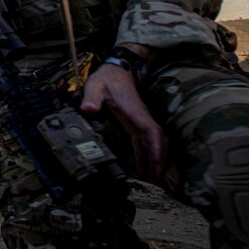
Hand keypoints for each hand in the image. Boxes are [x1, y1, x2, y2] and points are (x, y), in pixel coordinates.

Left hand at [80, 63, 165, 181]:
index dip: (156, 146)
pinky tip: (142, 168)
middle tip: (157, 179)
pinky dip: (145, 156)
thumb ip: (92, 97)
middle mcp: (141, 117)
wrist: (116, 70)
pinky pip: (143, 142)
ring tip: (153, 178)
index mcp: (134, 110)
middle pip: (157, 140)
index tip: (158, 161)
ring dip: (155, 160)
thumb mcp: (96, 85)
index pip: (150, 130)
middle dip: (160, 159)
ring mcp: (139, 121)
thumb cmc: (107, 78)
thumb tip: (88, 109)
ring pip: (153, 143)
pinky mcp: (135, 124)